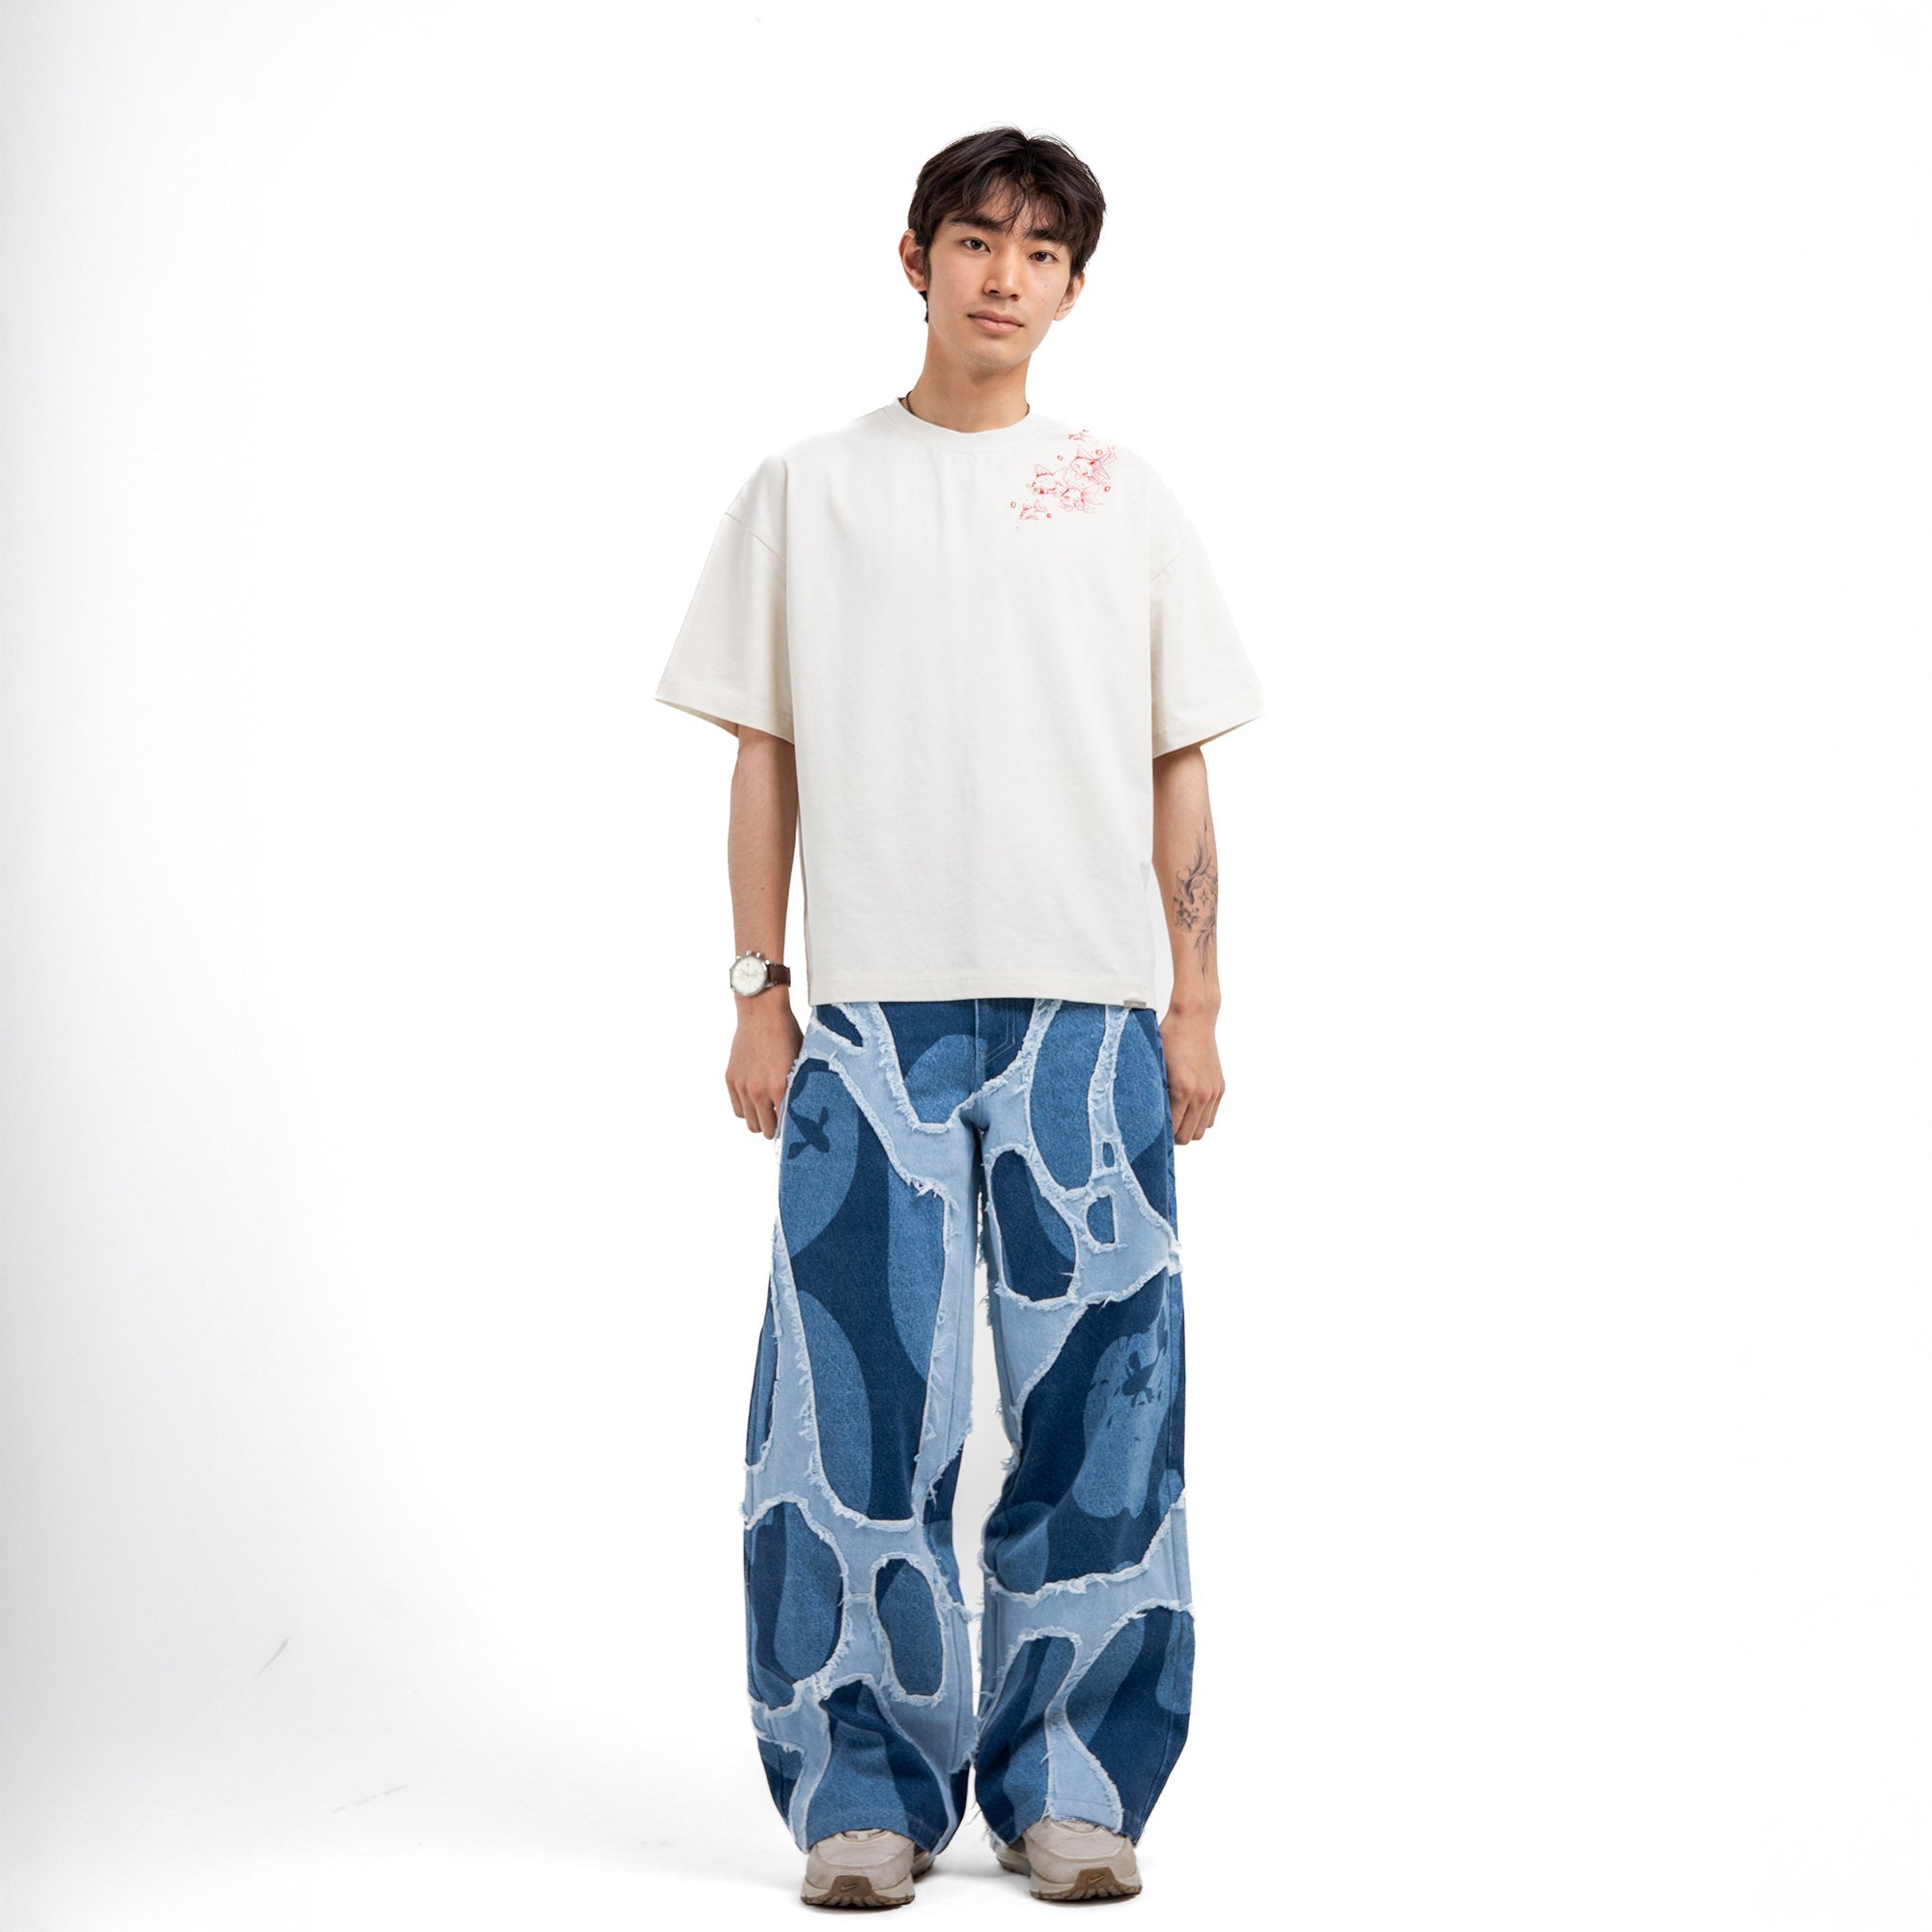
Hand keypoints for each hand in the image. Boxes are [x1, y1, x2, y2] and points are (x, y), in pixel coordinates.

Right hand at [727, 1000, 803, 1137]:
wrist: (761, 1012)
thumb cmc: (786, 1033)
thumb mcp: (800, 1061)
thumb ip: (799, 1086)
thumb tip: (803, 1106)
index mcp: (779, 1087)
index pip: (784, 1125)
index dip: (790, 1128)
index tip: (794, 1126)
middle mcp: (758, 1090)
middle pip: (764, 1129)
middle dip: (774, 1128)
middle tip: (781, 1119)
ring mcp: (742, 1085)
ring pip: (748, 1122)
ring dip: (759, 1120)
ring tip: (768, 1110)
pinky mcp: (731, 1079)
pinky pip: (737, 1108)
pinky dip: (746, 1109)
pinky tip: (755, 1099)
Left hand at [1159, 1007, 1224, 1144]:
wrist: (1194, 1018)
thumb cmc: (1170, 1038)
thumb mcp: (1155, 1065)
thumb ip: (1153, 1091)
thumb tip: (1145, 1114)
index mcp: (1182, 1090)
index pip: (1173, 1130)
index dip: (1161, 1136)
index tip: (1152, 1132)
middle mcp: (1201, 1094)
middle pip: (1189, 1136)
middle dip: (1175, 1136)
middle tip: (1162, 1129)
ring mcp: (1213, 1092)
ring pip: (1202, 1129)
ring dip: (1189, 1128)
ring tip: (1176, 1119)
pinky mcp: (1219, 1088)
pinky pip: (1211, 1116)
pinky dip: (1200, 1118)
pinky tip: (1188, 1108)